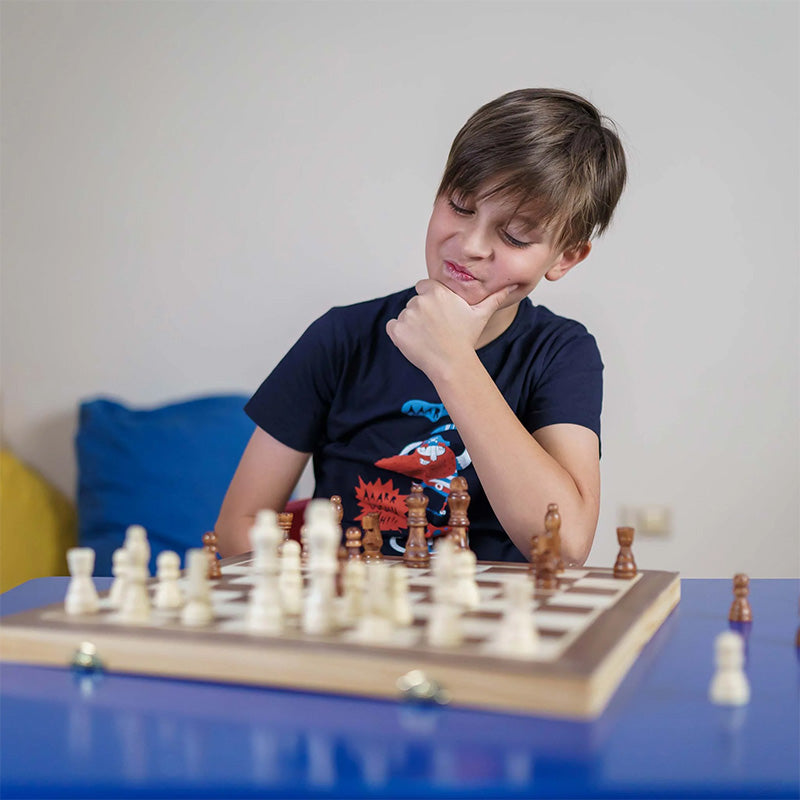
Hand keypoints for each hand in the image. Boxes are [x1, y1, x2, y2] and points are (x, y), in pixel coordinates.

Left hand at [385, 279, 517, 378]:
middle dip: (421, 315)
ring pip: (404, 316)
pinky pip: (392, 327)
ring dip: (411, 325)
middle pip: (414, 303)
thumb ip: (494, 297)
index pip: (423, 287)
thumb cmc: (466, 339)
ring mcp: (406, 316)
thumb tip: (513, 285)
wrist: (452, 364)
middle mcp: (419, 300)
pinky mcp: (397, 330)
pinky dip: (399, 334)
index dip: (430, 299)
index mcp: (436, 291)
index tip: (437, 313)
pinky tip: (415, 342)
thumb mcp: (481, 314)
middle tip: (436, 330)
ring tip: (428, 338)